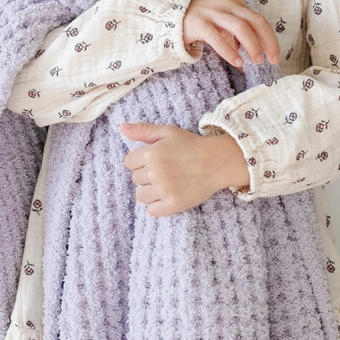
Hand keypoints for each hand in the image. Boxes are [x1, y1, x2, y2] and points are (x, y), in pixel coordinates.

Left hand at [119, 121, 250, 216]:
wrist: (217, 162)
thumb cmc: (192, 145)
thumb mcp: (168, 131)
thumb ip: (143, 130)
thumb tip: (121, 128)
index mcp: (151, 154)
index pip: (128, 162)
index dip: (138, 161)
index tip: (152, 161)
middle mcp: (155, 173)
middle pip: (135, 179)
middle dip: (145, 175)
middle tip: (163, 171)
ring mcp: (164, 190)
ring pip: (140, 196)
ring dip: (149, 191)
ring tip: (164, 185)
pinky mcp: (173, 204)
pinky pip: (151, 211)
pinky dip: (155, 207)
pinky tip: (164, 198)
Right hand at [183, 0, 279, 69]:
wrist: (174, 16)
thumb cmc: (204, 24)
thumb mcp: (224, 30)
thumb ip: (238, 43)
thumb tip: (250, 64)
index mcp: (237, 6)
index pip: (259, 21)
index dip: (270, 39)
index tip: (275, 56)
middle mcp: (228, 6)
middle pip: (254, 22)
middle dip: (266, 42)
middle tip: (270, 60)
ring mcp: (213, 13)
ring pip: (240, 27)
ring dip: (252, 45)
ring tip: (257, 61)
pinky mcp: (199, 23)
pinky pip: (217, 37)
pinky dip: (229, 51)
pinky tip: (237, 61)